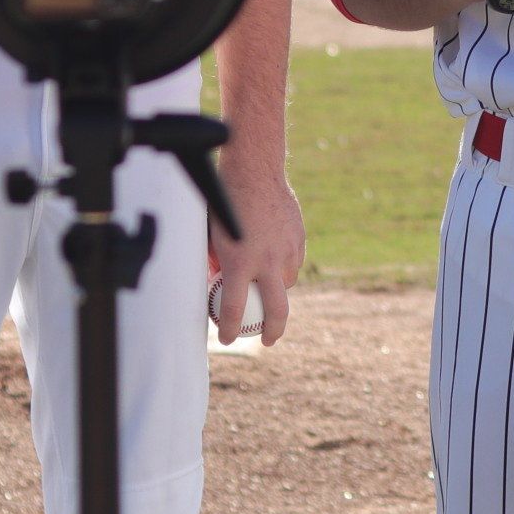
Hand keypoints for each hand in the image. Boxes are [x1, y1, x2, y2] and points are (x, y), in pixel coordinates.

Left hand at [210, 161, 305, 346]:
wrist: (255, 172)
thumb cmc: (225, 202)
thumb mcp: (213, 237)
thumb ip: (217, 262)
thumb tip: (216, 282)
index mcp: (240, 263)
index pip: (233, 309)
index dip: (228, 330)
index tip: (226, 339)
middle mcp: (267, 261)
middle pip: (277, 310)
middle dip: (273, 332)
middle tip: (267, 341)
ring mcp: (287, 250)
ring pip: (287, 282)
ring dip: (277, 289)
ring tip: (266, 285)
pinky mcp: (299, 238)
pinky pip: (294, 261)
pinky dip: (285, 266)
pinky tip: (275, 257)